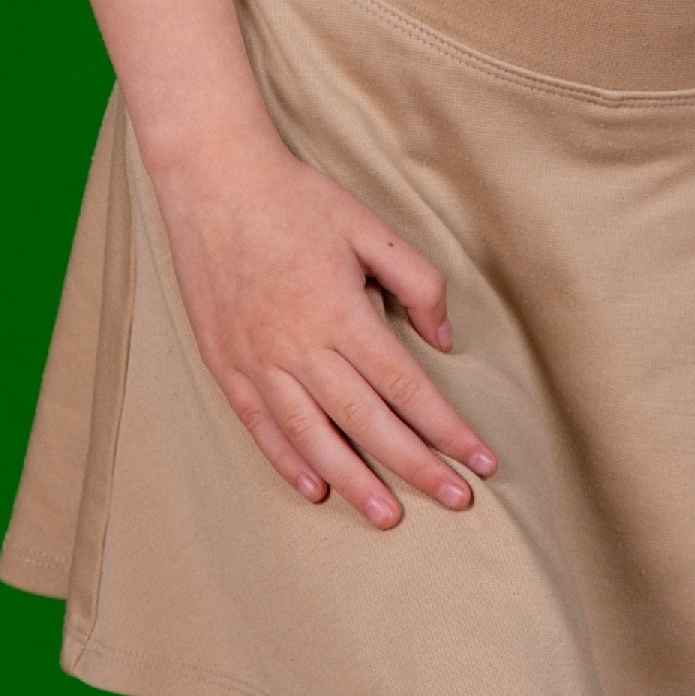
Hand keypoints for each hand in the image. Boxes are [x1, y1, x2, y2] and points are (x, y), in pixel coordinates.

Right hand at [150, 132, 498, 530]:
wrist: (212, 178)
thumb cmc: (297, 198)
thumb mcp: (370, 227)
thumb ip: (417, 283)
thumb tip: (444, 342)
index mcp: (339, 311)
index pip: (407, 387)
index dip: (448, 429)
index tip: (482, 461)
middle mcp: (298, 345)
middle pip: (368, 423)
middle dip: (417, 467)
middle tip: (457, 501)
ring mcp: (257, 358)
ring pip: (313, 438)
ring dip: (355, 482)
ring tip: (390, 516)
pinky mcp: (225, 362)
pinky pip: (260, 426)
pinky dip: (289, 462)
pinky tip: (316, 488)